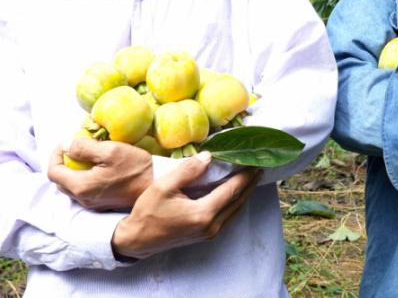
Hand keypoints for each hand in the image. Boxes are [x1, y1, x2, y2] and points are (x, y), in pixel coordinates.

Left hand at [47, 138, 152, 210]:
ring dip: (73, 170)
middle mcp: (83, 199)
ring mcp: (92, 204)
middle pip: (60, 181)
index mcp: (81, 186)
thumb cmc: (135, 167)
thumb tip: (66, 145)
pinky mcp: (101, 204)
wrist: (155, 186)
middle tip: (75, 147)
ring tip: (86, 155)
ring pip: (71, 186)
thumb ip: (83, 147)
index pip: (53, 172)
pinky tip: (96, 167)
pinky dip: (82, 177)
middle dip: (63, 162)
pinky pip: (82, 190)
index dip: (55, 154)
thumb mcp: (110, 150)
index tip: (67, 142)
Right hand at [111, 152, 259, 259]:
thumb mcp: (164, 186)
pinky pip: (228, 217)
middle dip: (250, 184)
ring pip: (235, 211)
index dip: (244, 175)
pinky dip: (235, 203)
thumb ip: (187, 171)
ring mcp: (209, 233)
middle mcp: (211, 226)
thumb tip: (208, 157)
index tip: (253, 162)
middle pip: (238, 201)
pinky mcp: (205, 235)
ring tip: (251, 178)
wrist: (138, 240)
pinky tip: (235, 194)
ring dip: (244, 194)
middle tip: (259, 167)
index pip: (231, 190)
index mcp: (203, 213)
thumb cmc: (148, 212)